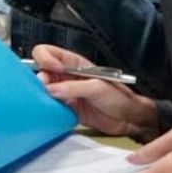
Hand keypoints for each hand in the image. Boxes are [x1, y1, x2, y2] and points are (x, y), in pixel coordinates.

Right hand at [31, 44, 158, 139]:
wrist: (130, 119)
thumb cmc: (119, 97)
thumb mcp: (97, 87)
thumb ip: (73, 87)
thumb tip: (50, 90)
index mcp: (72, 64)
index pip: (48, 53)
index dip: (45, 58)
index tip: (53, 69)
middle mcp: (65, 76)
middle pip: (41, 71)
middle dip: (41, 79)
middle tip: (45, 89)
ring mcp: (64, 92)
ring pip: (43, 90)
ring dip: (42, 95)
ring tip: (49, 102)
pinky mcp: (65, 108)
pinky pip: (50, 106)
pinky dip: (48, 108)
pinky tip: (53, 111)